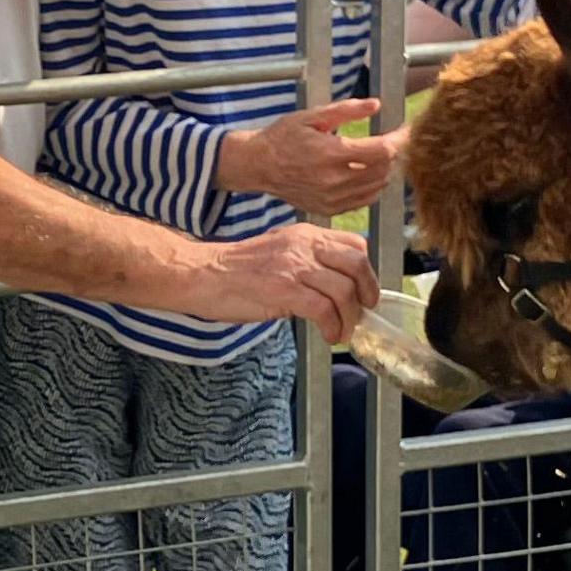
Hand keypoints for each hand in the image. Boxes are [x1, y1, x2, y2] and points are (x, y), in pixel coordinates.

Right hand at [154, 222, 380, 338]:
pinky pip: (323, 311)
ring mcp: (293, 268)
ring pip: (344, 291)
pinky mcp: (283, 291)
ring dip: (350, 317)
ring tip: (342, 330)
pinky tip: (328, 335)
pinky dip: (332, 327)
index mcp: (305, 235)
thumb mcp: (279, 251)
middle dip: (367, 293)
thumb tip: (335, 283)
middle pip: (356, 265)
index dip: (366, 270)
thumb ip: (307, 259)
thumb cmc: (236, 270)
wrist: (203, 275)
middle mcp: (303, 246)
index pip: (354, 244)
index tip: (364, 290)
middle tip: (363, 312)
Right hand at [215, 98, 393, 214]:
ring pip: (377, 186)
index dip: (399, 139)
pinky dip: (373, 186)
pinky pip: (364, 200)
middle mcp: (334, 179)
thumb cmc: (283, 137)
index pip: (382, 150)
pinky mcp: (329, 209)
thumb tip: (376, 105)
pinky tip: (368, 173)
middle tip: (394, 140)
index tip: (405, 130)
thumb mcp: (312, 116)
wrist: (259, 165)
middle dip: (394, 153)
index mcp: (331, 153)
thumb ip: (346, 110)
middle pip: (384, 169)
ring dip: (385, 170)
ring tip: (381, 155)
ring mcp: (332, 198)